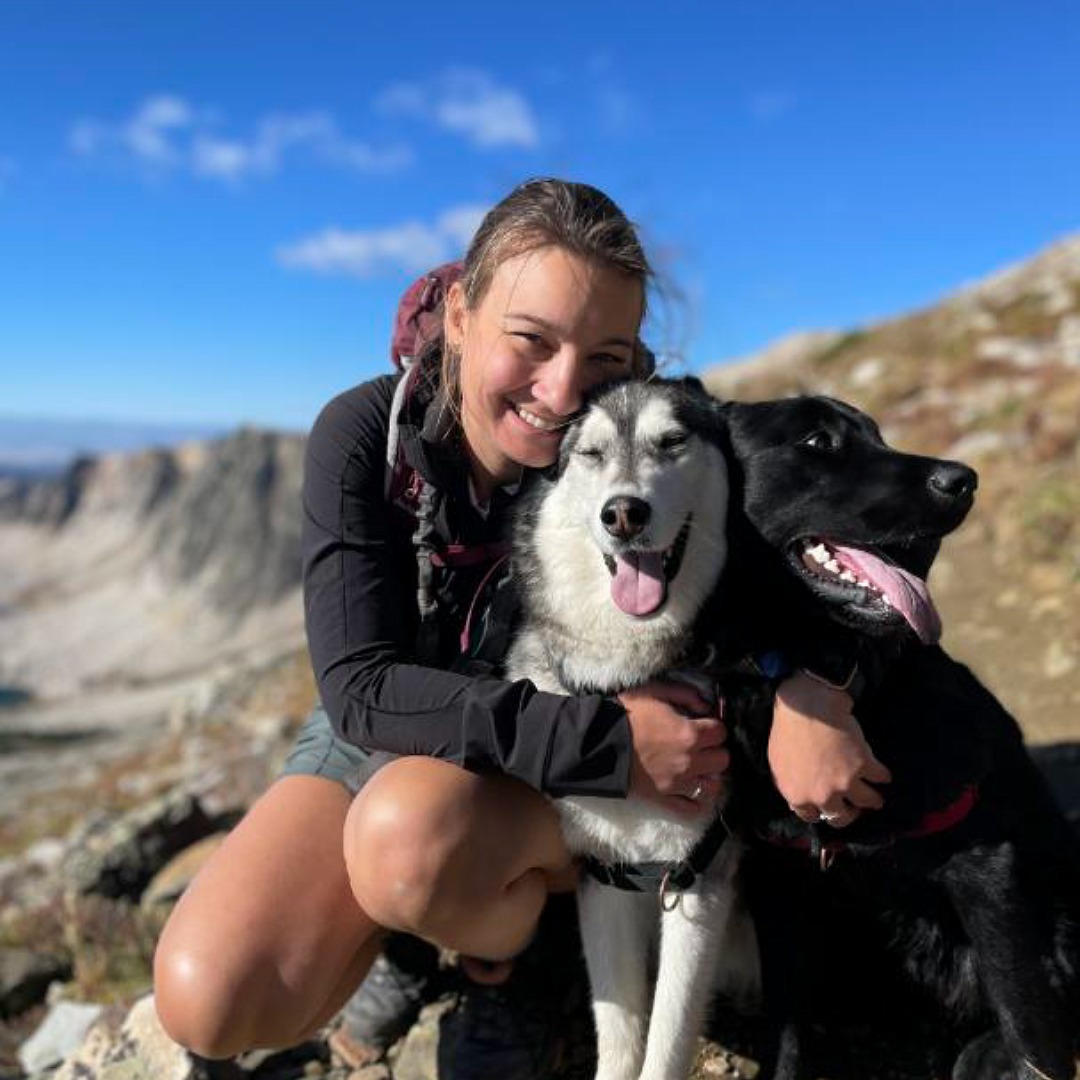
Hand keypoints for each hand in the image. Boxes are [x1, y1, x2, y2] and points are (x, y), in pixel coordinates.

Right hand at [619, 680, 728, 817]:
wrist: (599, 742)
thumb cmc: (627, 714)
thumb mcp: (656, 691)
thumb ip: (686, 694)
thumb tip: (706, 706)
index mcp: (689, 734)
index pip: (721, 732)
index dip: (713, 726)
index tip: (703, 725)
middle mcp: (689, 761)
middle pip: (722, 760)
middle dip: (714, 749)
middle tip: (700, 745)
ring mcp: (678, 783)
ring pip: (713, 787)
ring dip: (708, 775)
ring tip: (697, 767)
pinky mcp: (665, 798)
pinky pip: (692, 808)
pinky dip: (696, 800)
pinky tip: (690, 788)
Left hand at [769, 670, 890, 827]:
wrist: (805, 708)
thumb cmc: (787, 731)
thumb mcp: (778, 763)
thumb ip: (791, 784)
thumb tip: (800, 796)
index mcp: (798, 796)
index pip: (811, 816)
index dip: (821, 811)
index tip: (828, 807)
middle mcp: (822, 796)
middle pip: (841, 817)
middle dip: (849, 814)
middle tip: (855, 809)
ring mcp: (845, 782)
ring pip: (867, 801)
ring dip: (873, 801)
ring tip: (877, 800)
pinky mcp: (864, 765)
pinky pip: (880, 777)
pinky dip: (883, 776)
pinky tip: (884, 775)